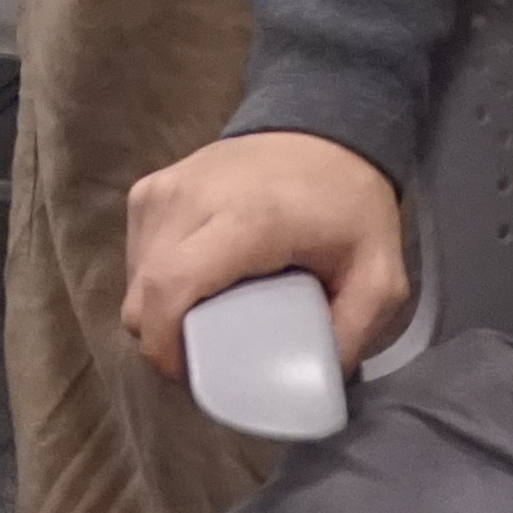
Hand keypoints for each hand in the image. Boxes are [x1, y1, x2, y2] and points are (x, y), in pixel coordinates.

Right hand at [121, 130, 412, 379]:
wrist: (325, 126)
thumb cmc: (350, 205)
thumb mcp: (379, 277)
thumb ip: (352, 334)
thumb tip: (312, 385)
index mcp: (245, 220)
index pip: (171, 288)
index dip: (166, 347)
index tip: (192, 379)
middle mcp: (191, 199)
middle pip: (143, 294)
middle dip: (163, 341)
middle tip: (206, 359)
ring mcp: (163, 189)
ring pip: (133, 278)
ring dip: (158, 311)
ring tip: (205, 319)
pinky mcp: (151, 187)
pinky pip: (134, 254)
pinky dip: (153, 280)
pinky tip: (194, 284)